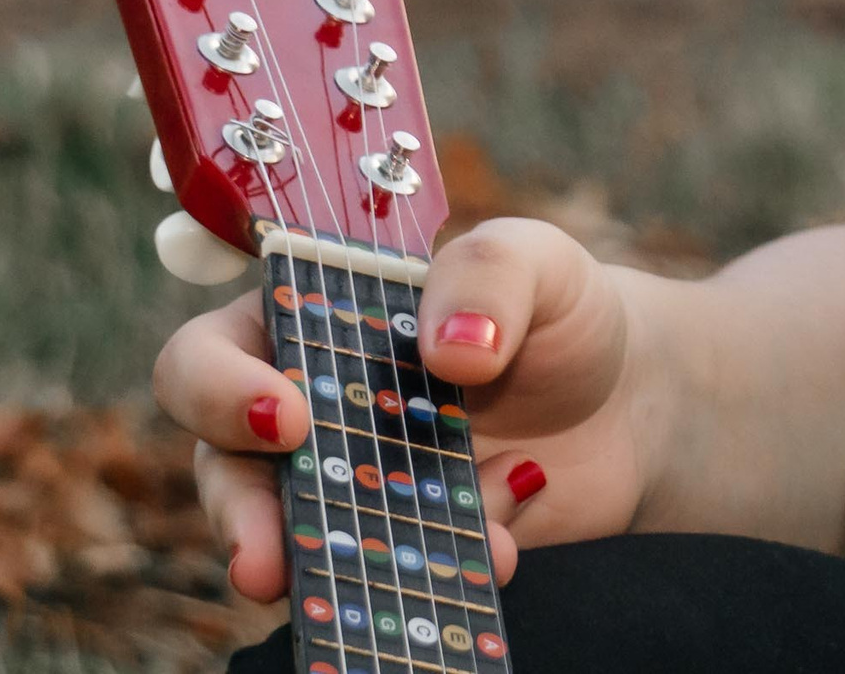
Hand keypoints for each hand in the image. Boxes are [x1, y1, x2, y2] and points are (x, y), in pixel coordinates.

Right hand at [153, 218, 667, 600]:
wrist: (635, 399)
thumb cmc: (563, 311)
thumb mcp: (538, 261)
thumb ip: (490, 274)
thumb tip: (453, 349)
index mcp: (311, 322)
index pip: (210, 355)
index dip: (221, 391)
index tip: (287, 418)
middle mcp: (311, 410)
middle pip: (223, 469)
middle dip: (238, 519)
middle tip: (263, 563)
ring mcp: (353, 487)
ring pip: (293, 540)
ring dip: (328, 567)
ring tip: (383, 583)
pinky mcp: (403, 547)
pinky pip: (387, 577)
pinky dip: (433, 573)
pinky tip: (501, 553)